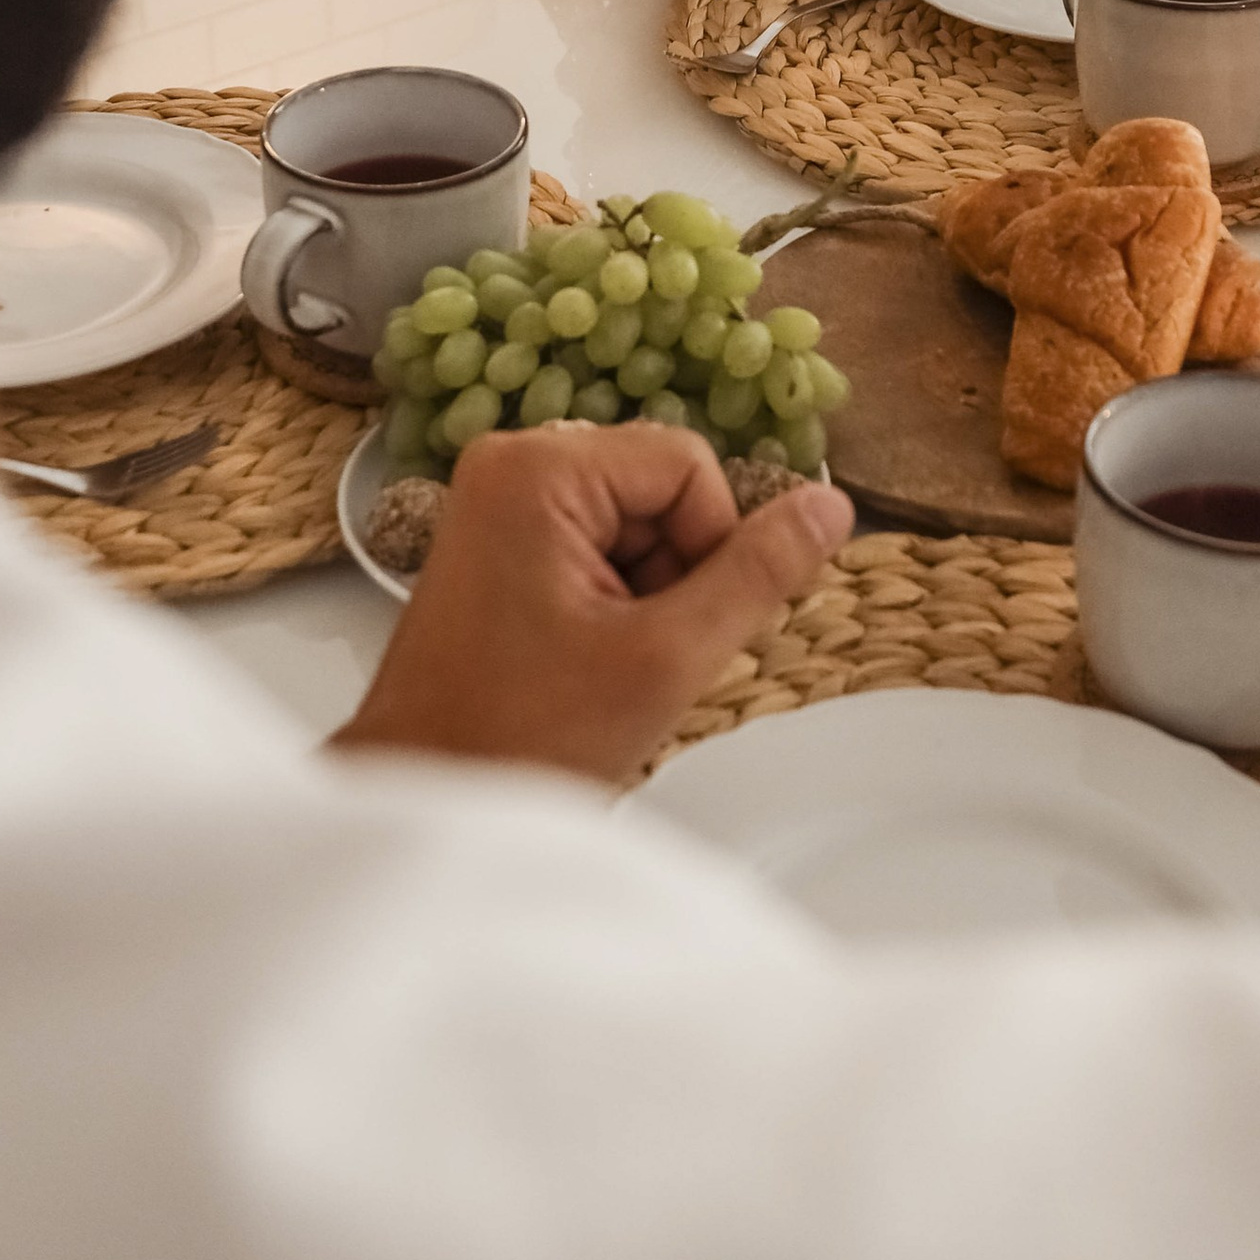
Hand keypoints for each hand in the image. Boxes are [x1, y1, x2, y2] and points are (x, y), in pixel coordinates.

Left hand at [332, 422, 853, 785]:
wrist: (426, 796)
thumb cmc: (520, 738)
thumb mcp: (666, 657)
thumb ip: (758, 574)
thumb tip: (833, 506)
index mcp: (537, 470)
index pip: (688, 464)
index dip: (711, 545)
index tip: (676, 624)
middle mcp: (507, 464)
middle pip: (659, 487)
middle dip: (674, 571)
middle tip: (637, 652)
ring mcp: (494, 503)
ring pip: (633, 520)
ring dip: (646, 591)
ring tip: (605, 663)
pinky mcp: (494, 542)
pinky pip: (593, 543)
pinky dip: (612, 600)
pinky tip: (585, 659)